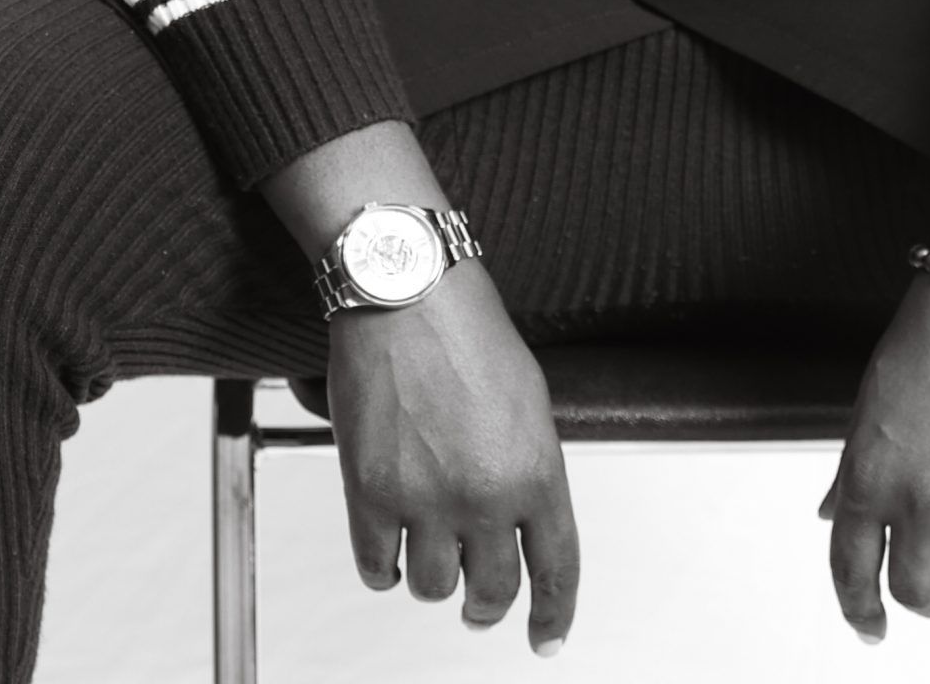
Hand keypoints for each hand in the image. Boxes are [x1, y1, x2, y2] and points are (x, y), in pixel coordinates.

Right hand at [326, 256, 579, 655]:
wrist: (405, 292)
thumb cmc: (466, 329)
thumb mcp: (529, 400)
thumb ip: (530, 466)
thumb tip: (525, 518)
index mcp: (537, 471)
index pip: (556, 569)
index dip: (554, 614)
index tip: (547, 638)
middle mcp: (486, 496)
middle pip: (493, 593)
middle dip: (487, 607)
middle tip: (478, 605)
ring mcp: (427, 501)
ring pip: (433, 589)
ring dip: (432, 578)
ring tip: (428, 551)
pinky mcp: (372, 496)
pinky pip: (377, 569)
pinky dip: (383, 568)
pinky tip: (388, 549)